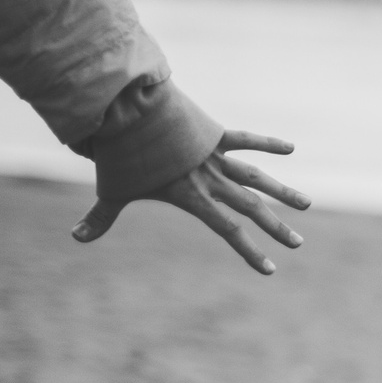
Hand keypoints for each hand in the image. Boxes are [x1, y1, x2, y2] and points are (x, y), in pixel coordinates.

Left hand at [74, 131, 309, 274]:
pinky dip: (268, 142)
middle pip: (252, 208)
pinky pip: (246, 138)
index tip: (271, 270)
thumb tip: (75, 238)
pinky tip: (291, 148)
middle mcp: (211, 179)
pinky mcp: (215, 133)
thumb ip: (99, 218)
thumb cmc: (120, 154)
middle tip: (298, 243)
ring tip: (306, 204)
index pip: (229, 231)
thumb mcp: (111, 189)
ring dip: (283, 191)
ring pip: (257, 177)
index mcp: (193, 197)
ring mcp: (216, 155)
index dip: (250, 252)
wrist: (128, 112)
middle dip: (277, 227)